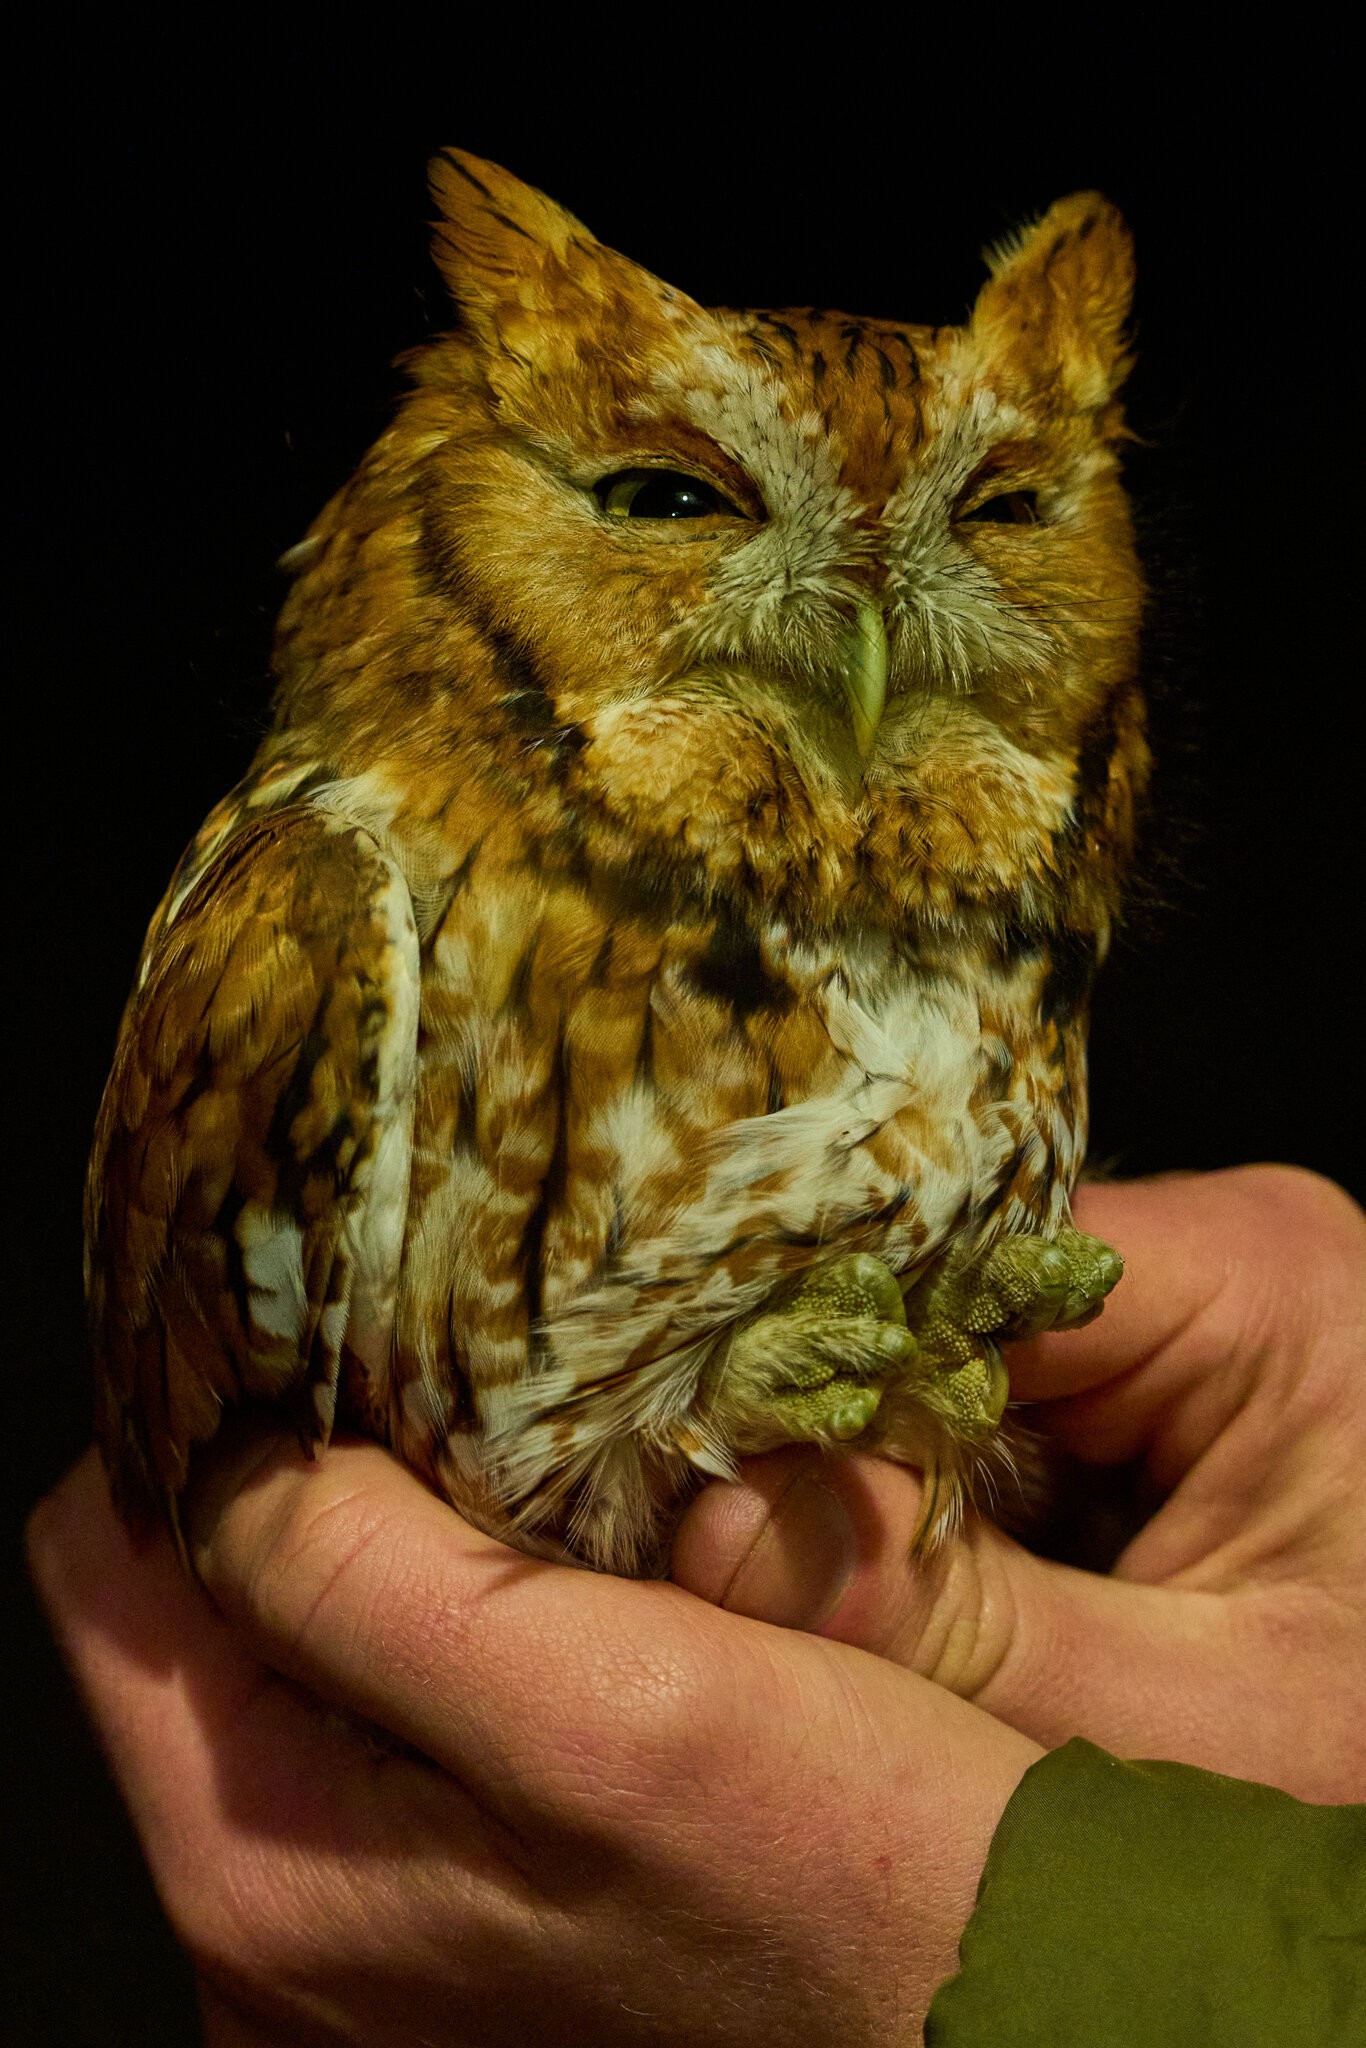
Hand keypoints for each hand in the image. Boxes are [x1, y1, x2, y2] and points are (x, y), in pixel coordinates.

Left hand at [27, 1437, 1037, 2045]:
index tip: (322, 1333)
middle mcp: (275, 1940)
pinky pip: (381, 1727)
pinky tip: (558, 1596)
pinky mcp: (450, 1934)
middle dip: (299, 1486)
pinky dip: (447, 1627)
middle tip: (448, 1395)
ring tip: (519, 1487)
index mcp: (266, 1877)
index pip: (104, 1574)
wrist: (1018, 2021)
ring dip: (387, 1548)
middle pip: (190, 1620)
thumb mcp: (609, 1707)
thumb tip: (222, 1451)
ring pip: (297, 1662)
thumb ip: (365, 1581)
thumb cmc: (852, 1898)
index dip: (199, 1427)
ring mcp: (362, 1946)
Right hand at [673, 1167, 1365, 1802]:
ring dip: (858, 1478)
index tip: (677, 1463)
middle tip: (688, 1541)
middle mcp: (1213, 1259)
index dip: (808, 1361)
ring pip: (943, 1370)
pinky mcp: (1148, 1393)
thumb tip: (705, 1534)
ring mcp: (1176, 1323)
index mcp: (1260, 1275)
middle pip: (942, 1307)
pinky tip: (851, 1573)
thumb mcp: (1190, 1729)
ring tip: (745, 1564)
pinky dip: (913, 1507)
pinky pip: (980, 1423)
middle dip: (824, 1433)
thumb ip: (957, 1634)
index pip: (965, 1261)